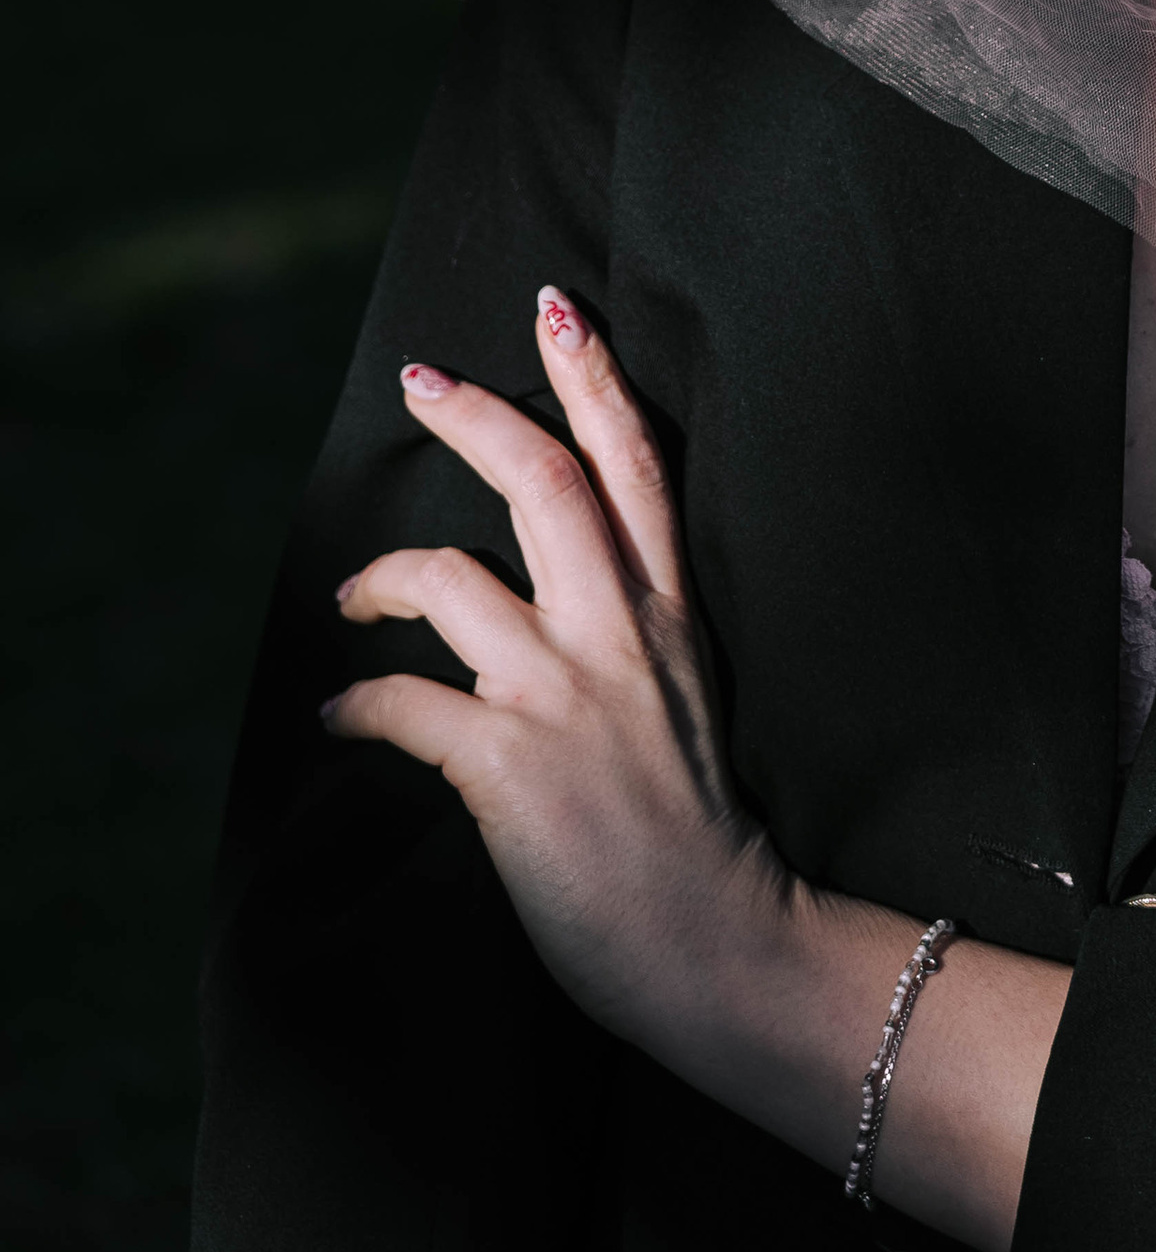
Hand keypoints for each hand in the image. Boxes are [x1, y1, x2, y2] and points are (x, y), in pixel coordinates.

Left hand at [326, 290, 1072, 1244]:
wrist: (720, 943)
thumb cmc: (701, 835)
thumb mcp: (688, 697)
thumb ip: (636, 634)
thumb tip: (564, 597)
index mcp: (670, 611)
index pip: (637, 463)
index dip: (593, 378)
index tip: (556, 308)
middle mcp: (618, 631)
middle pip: (544, 479)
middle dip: (476, 414)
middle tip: (420, 378)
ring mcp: (562, 692)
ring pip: (449, 578)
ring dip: (379, 578)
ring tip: (349, 599)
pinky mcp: (507, 762)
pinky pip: (401, 703)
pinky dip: (356, 703)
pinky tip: (338, 718)